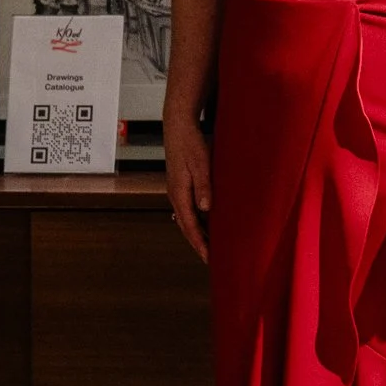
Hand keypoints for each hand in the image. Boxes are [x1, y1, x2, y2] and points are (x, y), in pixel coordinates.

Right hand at [163, 115, 211, 262]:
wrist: (178, 126)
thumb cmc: (190, 143)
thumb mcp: (201, 164)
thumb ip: (204, 186)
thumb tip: (206, 209)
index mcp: (179, 193)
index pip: (189, 226)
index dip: (199, 243)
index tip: (208, 258)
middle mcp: (175, 195)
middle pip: (186, 226)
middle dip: (198, 243)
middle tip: (210, 259)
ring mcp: (177, 190)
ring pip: (187, 218)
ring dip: (197, 232)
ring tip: (210, 245)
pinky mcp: (181, 184)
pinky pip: (188, 208)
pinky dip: (196, 220)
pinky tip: (205, 223)